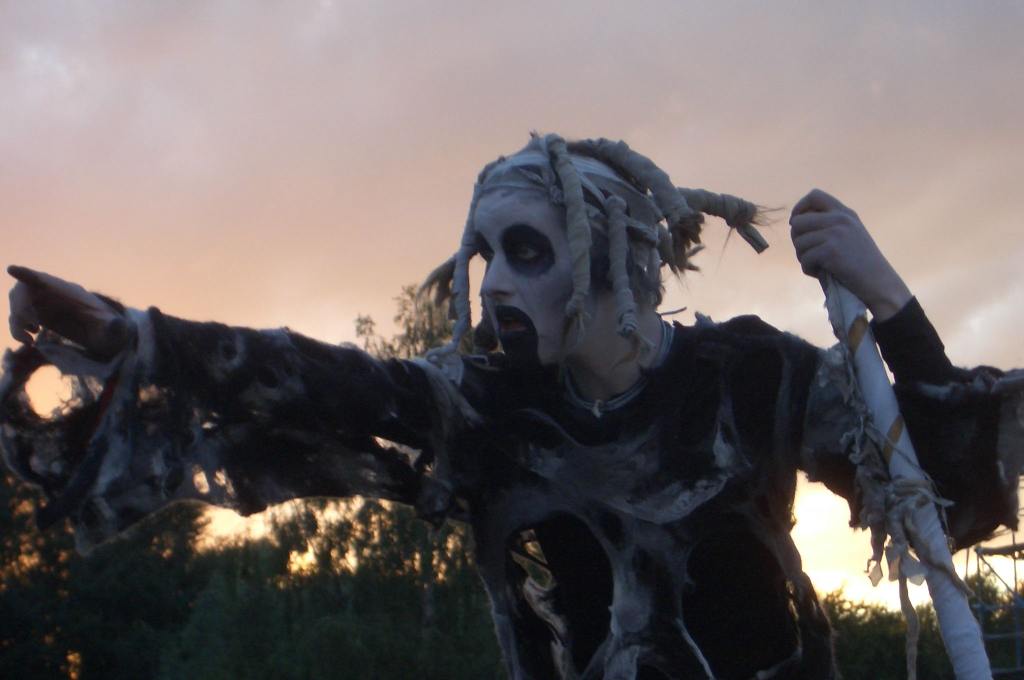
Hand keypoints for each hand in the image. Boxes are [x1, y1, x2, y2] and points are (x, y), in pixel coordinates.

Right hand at [7, 265, 129, 357]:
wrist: (104, 337)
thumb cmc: (110, 330)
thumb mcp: (113, 329)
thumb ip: (114, 326)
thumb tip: (117, 323)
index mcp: (68, 292)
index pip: (44, 279)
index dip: (27, 274)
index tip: (12, 269)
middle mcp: (51, 295)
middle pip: (22, 292)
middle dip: (20, 307)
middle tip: (34, 326)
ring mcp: (42, 305)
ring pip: (16, 306)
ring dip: (17, 322)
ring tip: (31, 338)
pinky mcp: (38, 317)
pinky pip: (17, 320)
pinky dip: (17, 330)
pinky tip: (32, 341)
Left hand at [790, 189, 911, 320]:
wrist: (879, 282)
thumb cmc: (860, 264)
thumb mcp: (849, 234)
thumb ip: (829, 224)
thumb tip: (794, 222)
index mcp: (845, 213)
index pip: (814, 196)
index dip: (799, 209)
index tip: (796, 224)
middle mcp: (840, 218)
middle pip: (798, 222)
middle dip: (797, 239)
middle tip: (808, 253)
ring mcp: (836, 233)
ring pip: (799, 242)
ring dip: (803, 257)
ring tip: (817, 264)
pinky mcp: (831, 250)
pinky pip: (805, 258)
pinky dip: (808, 269)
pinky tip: (821, 273)